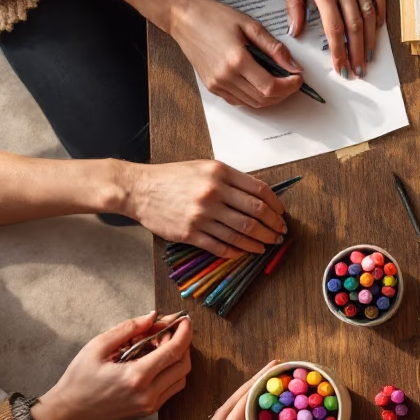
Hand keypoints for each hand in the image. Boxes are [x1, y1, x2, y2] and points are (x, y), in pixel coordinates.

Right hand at [33, 312, 192, 419]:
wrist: (69, 413)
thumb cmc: (79, 380)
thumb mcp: (97, 347)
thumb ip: (127, 329)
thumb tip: (152, 316)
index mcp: (136, 377)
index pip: (173, 351)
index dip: (184, 333)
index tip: (185, 320)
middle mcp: (148, 394)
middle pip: (183, 365)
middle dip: (183, 344)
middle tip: (169, 331)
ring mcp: (150, 405)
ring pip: (181, 378)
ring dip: (178, 358)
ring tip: (160, 345)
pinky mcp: (149, 410)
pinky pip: (172, 388)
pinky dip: (172, 372)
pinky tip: (157, 361)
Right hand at [116, 160, 286, 257]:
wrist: (138, 189)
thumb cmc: (172, 178)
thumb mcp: (204, 167)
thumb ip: (230, 180)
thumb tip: (260, 198)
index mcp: (219, 172)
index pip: (260, 191)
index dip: (276, 206)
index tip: (281, 214)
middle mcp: (213, 192)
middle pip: (255, 214)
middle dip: (273, 226)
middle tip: (280, 233)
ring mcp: (202, 214)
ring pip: (242, 232)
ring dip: (260, 242)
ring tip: (267, 245)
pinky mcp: (191, 233)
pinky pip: (221, 246)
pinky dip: (237, 251)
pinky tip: (245, 252)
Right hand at [169, 0, 303, 107]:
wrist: (183, 17)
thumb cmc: (214, 16)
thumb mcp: (249, 25)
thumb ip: (274, 48)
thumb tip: (294, 65)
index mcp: (237, 60)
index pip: (271, 87)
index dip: (289, 86)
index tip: (298, 78)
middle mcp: (226, 77)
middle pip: (264, 99)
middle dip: (284, 93)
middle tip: (291, 81)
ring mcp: (217, 84)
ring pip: (253, 103)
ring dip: (270, 97)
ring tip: (278, 82)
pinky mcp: (212, 87)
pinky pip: (239, 101)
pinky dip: (254, 97)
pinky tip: (259, 84)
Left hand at [286, 0, 384, 78]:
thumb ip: (294, 4)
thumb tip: (295, 31)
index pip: (334, 29)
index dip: (338, 52)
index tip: (341, 68)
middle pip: (354, 28)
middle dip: (357, 53)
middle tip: (358, 71)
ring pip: (369, 17)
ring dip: (370, 41)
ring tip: (369, 58)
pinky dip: (380, 16)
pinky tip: (377, 30)